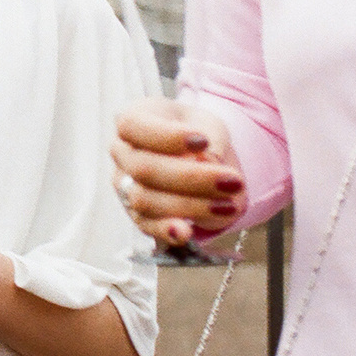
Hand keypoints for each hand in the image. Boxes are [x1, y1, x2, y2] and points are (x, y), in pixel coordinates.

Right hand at [111, 98, 244, 246]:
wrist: (195, 155)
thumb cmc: (197, 133)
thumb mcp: (210, 125)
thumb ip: (213, 139)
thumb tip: (210, 162)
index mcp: (131, 122)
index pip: (134, 126)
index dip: (166, 136)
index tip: (203, 141)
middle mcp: (121, 154)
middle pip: (144, 168)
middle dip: (191, 178)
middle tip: (233, 180)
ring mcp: (125, 186)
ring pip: (145, 200)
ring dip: (189, 206)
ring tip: (229, 206)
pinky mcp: (137, 214)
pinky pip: (146, 226)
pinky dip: (166, 230)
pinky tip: (187, 232)